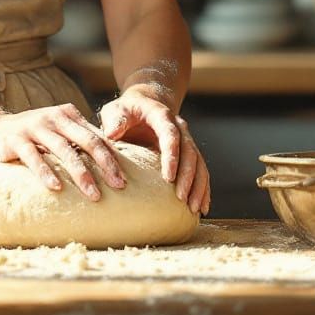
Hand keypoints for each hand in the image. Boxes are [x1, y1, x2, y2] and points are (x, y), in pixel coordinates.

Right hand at [0, 104, 125, 200]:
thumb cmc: (28, 137)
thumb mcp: (54, 133)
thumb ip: (76, 141)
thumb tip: (110, 166)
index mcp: (67, 114)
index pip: (96, 136)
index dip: (113, 158)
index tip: (126, 180)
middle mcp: (52, 117)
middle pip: (86, 140)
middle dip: (105, 165)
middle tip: (119, 187)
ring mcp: (33, 126)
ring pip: (63, 149)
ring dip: (80, 173)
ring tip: (94, 195)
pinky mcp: (13, 139)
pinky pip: (32, 156)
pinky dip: (45, 172)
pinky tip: (55, 188)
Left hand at [99, 88, 210, 215]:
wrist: (143, 105)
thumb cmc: (125, 111)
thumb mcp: (116, 111)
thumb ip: (114, 120)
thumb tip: (111, 134)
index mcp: (161, 115)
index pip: (171, 135)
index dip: (172, 156)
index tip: (169, 177)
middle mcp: (179, 127)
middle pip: (189, 152)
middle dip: (188, 176)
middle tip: (181, 199)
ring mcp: (186, 140)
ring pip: (199, 163)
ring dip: (198, 186)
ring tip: (194, 208)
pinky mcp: (188, 152)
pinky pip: (201, 170)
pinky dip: (203, 188)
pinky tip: (202, 207)